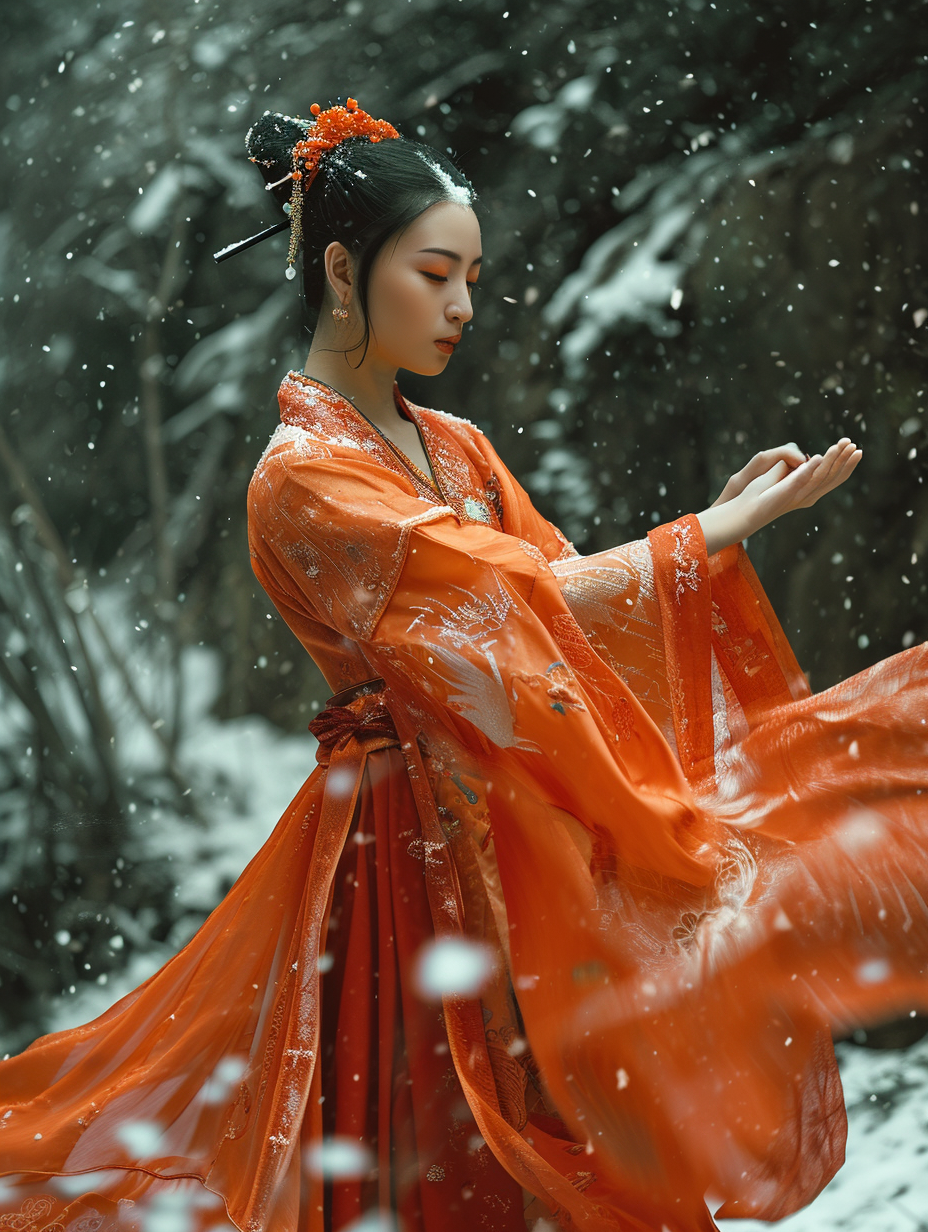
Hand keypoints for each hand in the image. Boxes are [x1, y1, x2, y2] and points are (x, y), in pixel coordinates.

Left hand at [696, 438, 861, 554]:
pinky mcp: (785, 493)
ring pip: (820, 476)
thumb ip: (792, 464)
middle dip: (845, 461)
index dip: (845, 464)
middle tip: (856, 446)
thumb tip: (802, 455)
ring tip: (842, 445)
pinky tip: (818, 456)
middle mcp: (806, 495)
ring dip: (832, 459)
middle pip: (831, 477)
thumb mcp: (779, 474)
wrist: (743, 510)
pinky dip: (810, 468)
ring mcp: (796, 495)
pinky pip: (800, 479)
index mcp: (807, 491)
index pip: (832, 477)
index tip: (856, 449)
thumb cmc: (758, 494)